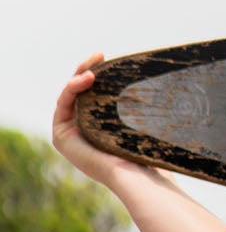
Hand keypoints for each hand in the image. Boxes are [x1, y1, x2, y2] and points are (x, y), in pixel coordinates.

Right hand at [53, 53, 145, 191]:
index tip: (109, 58)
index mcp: (102, 131)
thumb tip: (158, 80)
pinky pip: (63, 104)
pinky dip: (72, 88)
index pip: (96, 97)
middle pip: (81, 94)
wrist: (140, 177)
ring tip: (94, 68)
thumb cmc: (150, 157)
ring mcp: (71, 136)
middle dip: (87, 69)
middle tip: (99, 54)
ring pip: (70, 96)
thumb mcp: (143, 126)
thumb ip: (138, 108)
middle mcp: (85, 133)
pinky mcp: (61, 137)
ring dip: (79, 76)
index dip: (99, 75)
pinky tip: (87, 78)